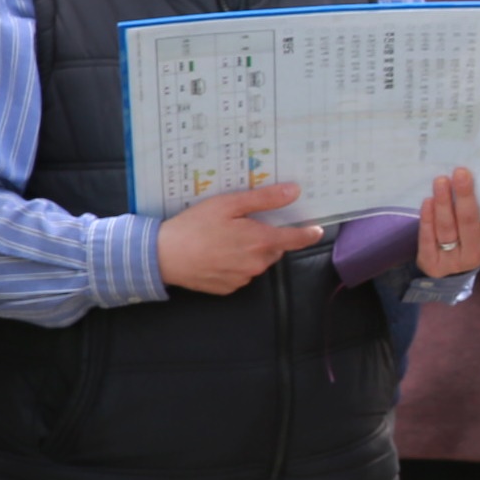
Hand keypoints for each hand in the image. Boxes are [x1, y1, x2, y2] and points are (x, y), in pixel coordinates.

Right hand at [159, 182, 321, 295]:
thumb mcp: (228, 204)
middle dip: (266, 237)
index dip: (309, 233)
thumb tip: (294, 191)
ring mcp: (243, 278)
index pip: (297, 239)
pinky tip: (216, 254)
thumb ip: (264, 199)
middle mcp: (257, 264)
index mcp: (261, 241)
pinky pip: (241, 274)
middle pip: (274, 249)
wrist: (162, 256)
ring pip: (257, 262)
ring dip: (249, 251)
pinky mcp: (228, 288)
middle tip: (242, 225)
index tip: (317, 229)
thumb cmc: (195, 226)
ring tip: (224, 239)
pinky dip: (234, 264)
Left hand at [415, 168, 479, 279]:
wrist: (448, 263)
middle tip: (461, 173)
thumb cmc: (469, 235)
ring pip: (447, 229)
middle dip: (465, 196)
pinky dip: (427, 219)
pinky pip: (428, 239)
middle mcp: (475, 253)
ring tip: (441, 181)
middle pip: (468, 222)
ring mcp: (453, 261)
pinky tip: (428, 202)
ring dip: (443, 203)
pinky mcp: (432, 264)